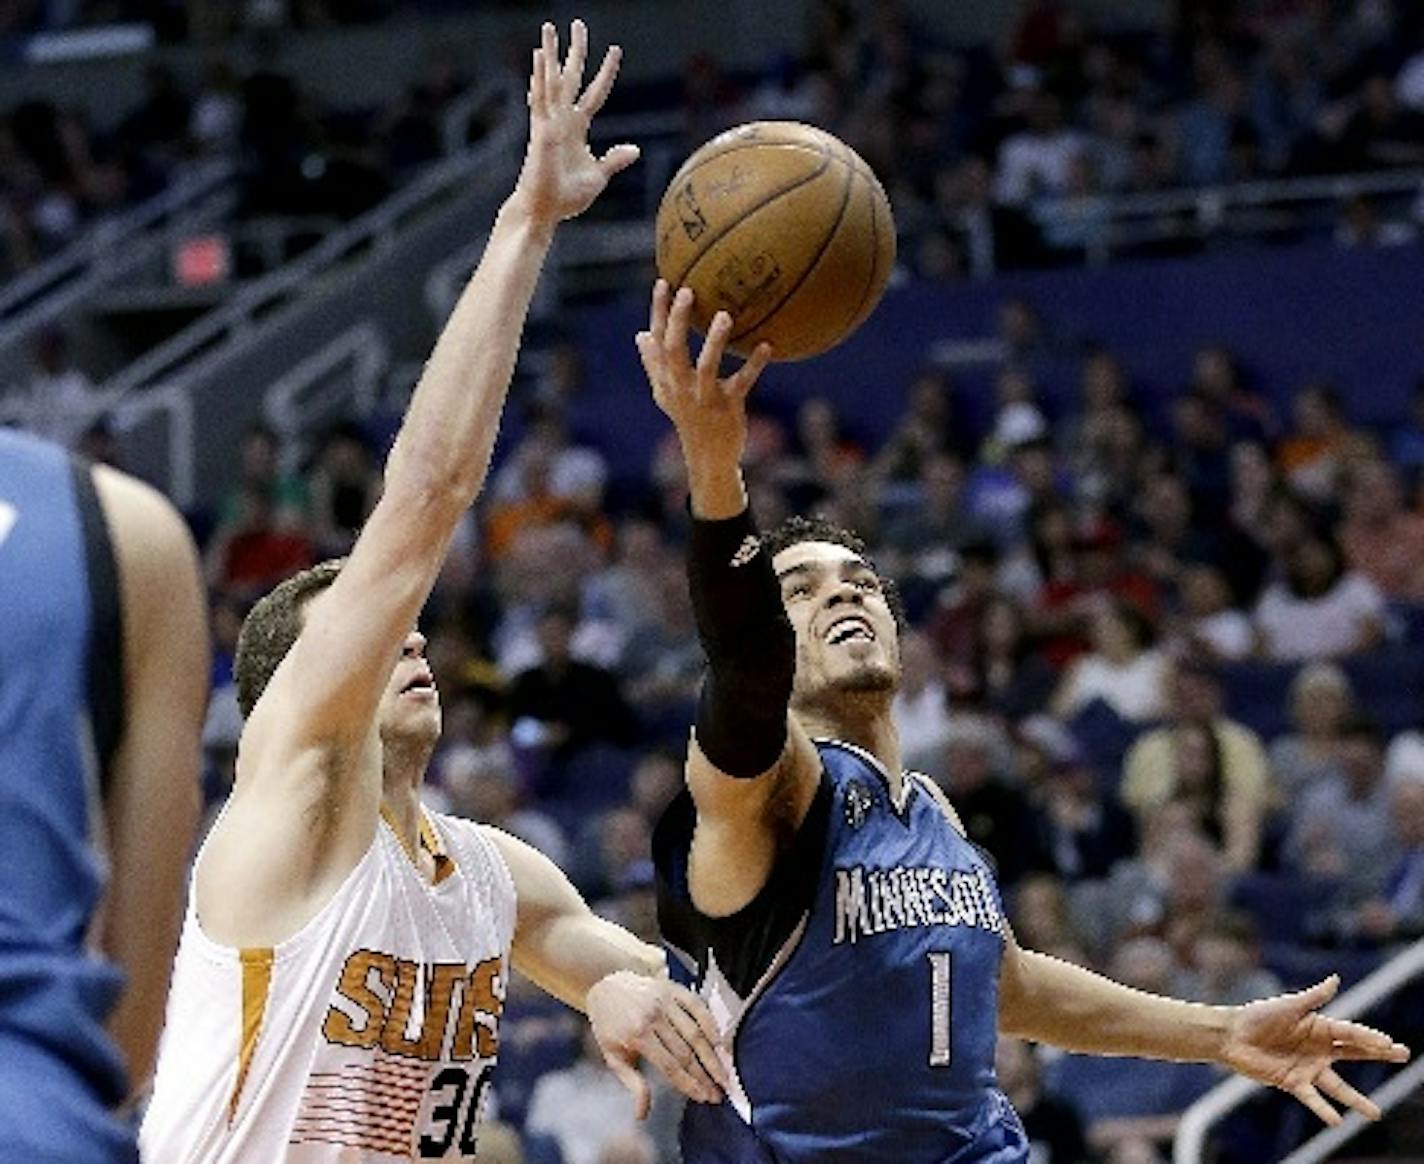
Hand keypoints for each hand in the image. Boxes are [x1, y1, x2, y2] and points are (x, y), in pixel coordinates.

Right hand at [514, 20, 638, 228]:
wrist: (544, 210)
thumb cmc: (566, 198)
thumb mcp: (598, 177)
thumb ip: (613, 160)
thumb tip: (634, 149)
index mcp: (577, 129)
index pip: (594, 94)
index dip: (605, 73)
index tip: (615, 50)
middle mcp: (562, 119)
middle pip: (572, 77)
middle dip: (576, 51)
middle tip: (578, 24)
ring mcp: (549, 122)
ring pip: (552, 80)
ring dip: (552, 53)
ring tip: (549, 27)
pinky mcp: (540, 129)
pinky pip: (541, 97)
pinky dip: (540, 76)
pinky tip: (541, 55)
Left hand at [586, 970, 727, 1118]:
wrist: (606, 985)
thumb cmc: (610, 1025)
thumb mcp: (613, 1056)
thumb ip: (632, 1084)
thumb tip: (642, 1115)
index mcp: (636, 1034)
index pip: (670, 1066)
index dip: (689, 1084)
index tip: (704, 1098)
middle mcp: (652, 1016)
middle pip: (686, 1051)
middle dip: (704, 1075)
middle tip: (718, 1092)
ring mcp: (664, 1000)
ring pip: (695, 1031)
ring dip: (712, 1055)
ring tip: (723, 1074)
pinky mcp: (673, 988)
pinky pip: (697, 1006)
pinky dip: (711, 1023)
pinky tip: (719, 1042)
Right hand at [636, 280, 772, 471]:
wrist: (708, 458)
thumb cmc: (689, 420)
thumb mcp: (666, 394)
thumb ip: (654, 365)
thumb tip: (641, 335)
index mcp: (665, 380)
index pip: (657, 341)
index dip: (659, 312)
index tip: (664, 282)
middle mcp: (680, 388)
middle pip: (673, 349)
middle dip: (678, 319)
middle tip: (687, 290)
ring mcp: (703, 398)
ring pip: (706, 366)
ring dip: (715, 340)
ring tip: (725, 315)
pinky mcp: (727, 408)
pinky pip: (742, 383)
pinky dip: (754, 364)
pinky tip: (767, 346)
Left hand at [1220, 975, 1410, 1124]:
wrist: (1232, 1034)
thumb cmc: (1259, 1015)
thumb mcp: (1289, 1005)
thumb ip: (1313, 997)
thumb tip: (1336, 979)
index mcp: (1320, 1028)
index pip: (1351, 1034)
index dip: (1370, 1038)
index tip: (1391, 1044)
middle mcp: (1319, 1050)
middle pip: (1354, 1055)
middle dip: (1378, 1055)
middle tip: (1404, 1055)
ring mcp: (1308, 1068)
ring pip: (1338, 1087)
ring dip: (1356, 1100)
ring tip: (1376, 1114)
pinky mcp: (1293, 1083)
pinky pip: (1312, 1098)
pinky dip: (1323, 1110)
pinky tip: (1336, 1121)